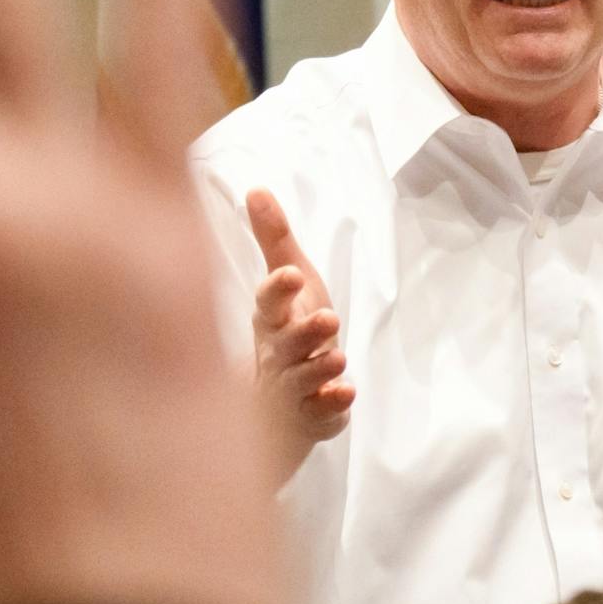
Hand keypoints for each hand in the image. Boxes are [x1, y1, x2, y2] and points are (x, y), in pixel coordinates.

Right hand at [246, 187, 352, 475]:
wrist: (281, 402)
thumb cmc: (288, 329)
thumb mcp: (289, 283)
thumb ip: (274, 239)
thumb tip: (257, 188)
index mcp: (271, 321)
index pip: (267, 304)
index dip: (276, 291)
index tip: (288, 275)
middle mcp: (277, 355)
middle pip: (286, 345)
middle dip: (304, 333)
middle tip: (328, 318)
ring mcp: (293, 389)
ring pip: (302, 381)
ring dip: (319, 369)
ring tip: (338, 357)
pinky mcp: (313, 416)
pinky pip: (320, 415)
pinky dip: (332, 407)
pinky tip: (345, 394)